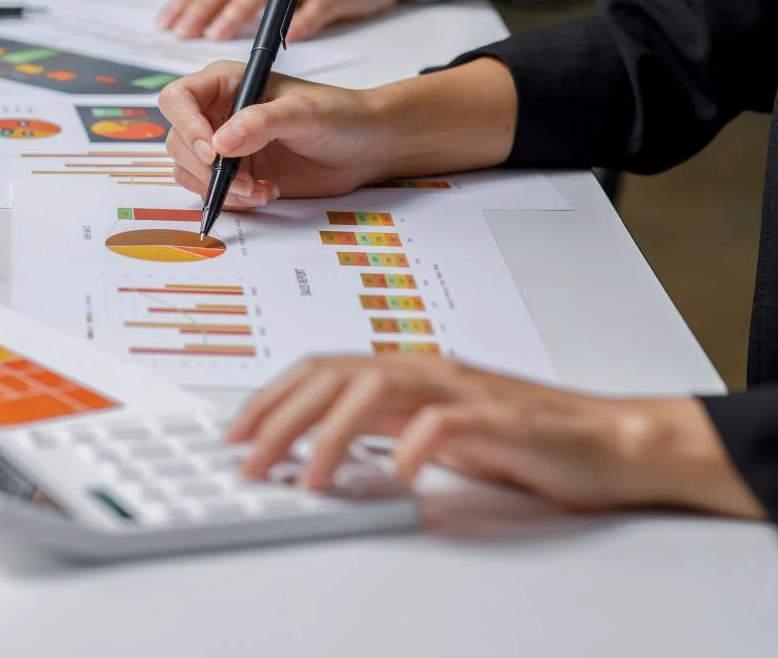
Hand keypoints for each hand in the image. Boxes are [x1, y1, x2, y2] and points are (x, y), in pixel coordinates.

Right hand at [158, 58, 519, 204]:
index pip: (179, 99)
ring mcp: (224, 146)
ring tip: (258, 190)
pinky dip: (232, 200)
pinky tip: (266, 193)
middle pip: (178, 142)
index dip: (186, 125)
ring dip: (218, 188)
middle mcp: (217, 113)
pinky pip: (212, 192)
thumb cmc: (340, 115)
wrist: (366, 147)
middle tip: (240, 180)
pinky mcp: (236, 174)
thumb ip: (262, 123)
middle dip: (205, 168)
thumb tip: (223, 141)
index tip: (212, 151)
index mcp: (226, 84)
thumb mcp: (303, 112)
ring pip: (189, 171)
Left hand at [227, 355, 763, 519]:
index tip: (236, 431)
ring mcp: (462, 390)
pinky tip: (396, 470)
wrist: (611, 441)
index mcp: (408, 370)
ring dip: (333, 432)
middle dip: (282, 416)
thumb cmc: (524, 438)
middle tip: (248, 458)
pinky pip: (447, 422)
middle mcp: (427, 370)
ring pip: (378, 388)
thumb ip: (385, 425)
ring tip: (308, 476)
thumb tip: (323, 440)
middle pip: (336, 375)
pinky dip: (415, 442)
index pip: (323, 369)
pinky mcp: (501, 419)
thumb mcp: (435, 428)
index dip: (273, 397)